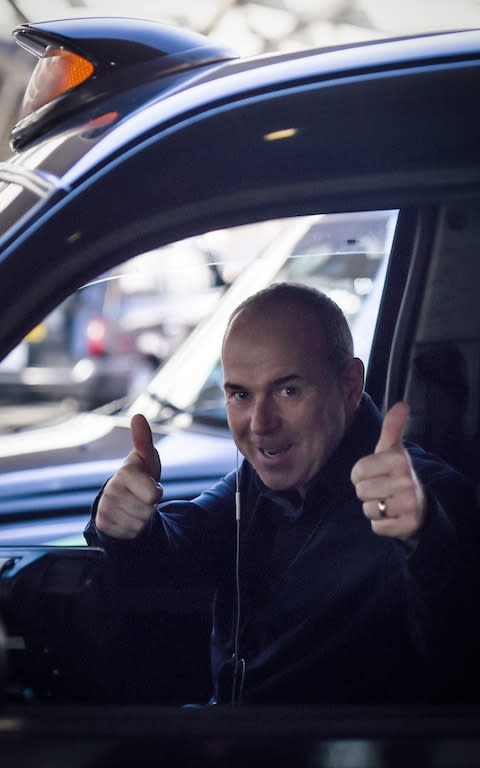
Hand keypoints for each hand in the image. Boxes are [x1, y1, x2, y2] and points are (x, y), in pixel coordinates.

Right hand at [95, 413, 162, 538]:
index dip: (156, 492)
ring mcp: (104, 507)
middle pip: (148, 511)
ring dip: (142, 518)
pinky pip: (130, 534)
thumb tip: (138, 416)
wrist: (123, 498)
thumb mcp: (146, 459)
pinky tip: (127, 517)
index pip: (153, 495)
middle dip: (150, 507)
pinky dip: (133, 529)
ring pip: (139, 524)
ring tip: (135, 506)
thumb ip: (143, 439)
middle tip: (142, 497)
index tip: (149, 484)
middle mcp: (110, 490)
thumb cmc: (139, 476)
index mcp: (124, 473)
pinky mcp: (102, 523)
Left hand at [350, 402, 425, 543]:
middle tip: (382, 489)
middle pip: (360, 491)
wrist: (420, 505)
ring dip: (373, 508)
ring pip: (367, 510)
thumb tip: (402, 404)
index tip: (376, 474)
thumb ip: (392, 428)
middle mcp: (405, 481)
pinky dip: (380, 524)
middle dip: (367, 492)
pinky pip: (376, 527)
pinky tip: (391, 516)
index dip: (361, 475)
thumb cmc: (397, 474)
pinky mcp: (406, 526)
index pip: (357, 472)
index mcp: (398, 460)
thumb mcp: (393, 450)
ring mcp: (407, 505)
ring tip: (386, 502)